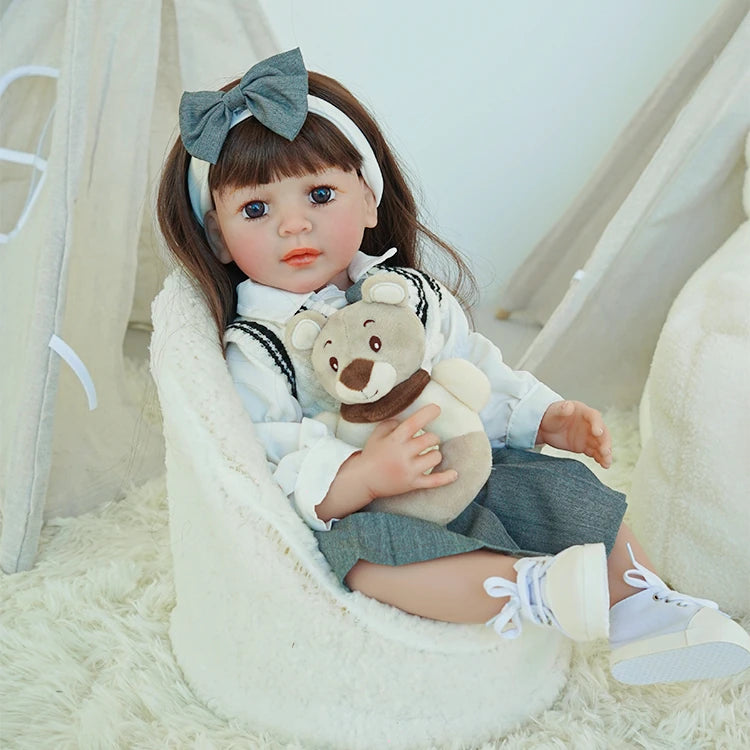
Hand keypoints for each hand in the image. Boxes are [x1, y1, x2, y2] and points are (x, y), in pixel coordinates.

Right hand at [316, 404, 457, 521]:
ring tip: (429, 455)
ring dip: (435, 454)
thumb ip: (392, 423)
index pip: (414, 423)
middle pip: (430, 440)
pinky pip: (434, 481)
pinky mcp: (413, 484)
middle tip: (428, 440)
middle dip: (432, 438)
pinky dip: (446, 478)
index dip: (428, 413)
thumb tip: (409, 418)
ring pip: (435, 457)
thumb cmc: (372, 454)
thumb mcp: (377, 434)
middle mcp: (403, 454)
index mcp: (395, 440)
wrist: (363, 480)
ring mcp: (409, 470)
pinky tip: (455, 474)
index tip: (437, 408)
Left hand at [536, 400, 611, 467]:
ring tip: (607, 463)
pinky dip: (600, 458)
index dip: (597, 424)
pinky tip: (604, 465)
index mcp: (584, 412)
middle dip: (605, 442)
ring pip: (601, 444)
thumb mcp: (553, 412)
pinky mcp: (585, 446)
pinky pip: (595, 452)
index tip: (597, 433)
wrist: (545, 427)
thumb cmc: (551, 415)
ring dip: (605, 453)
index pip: (594, 416)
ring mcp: (589, 436)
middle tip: (605, 452)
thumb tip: (568, 406)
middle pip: (602, 432)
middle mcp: (590, 424)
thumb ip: (561, 409)